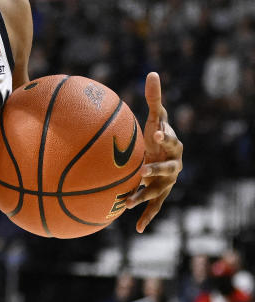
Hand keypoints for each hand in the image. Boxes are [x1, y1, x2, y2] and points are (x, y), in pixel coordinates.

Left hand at [126, 72, 182, 232]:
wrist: (165, 157)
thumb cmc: (158, 135)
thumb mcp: (156, 117)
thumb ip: (154, 98)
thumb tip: (152, 72)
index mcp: (173, 145)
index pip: (170, 138)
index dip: (165, 134)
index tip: (156, 132)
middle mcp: (174, 165)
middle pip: (167, 168)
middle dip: (155, 170)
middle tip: (141, 171)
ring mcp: (168, 182)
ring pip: (157, 191)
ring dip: (142, 196)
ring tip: (126, 202)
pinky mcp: (161, 194)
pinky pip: (154, 207)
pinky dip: (146, 217)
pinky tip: (136, 229)